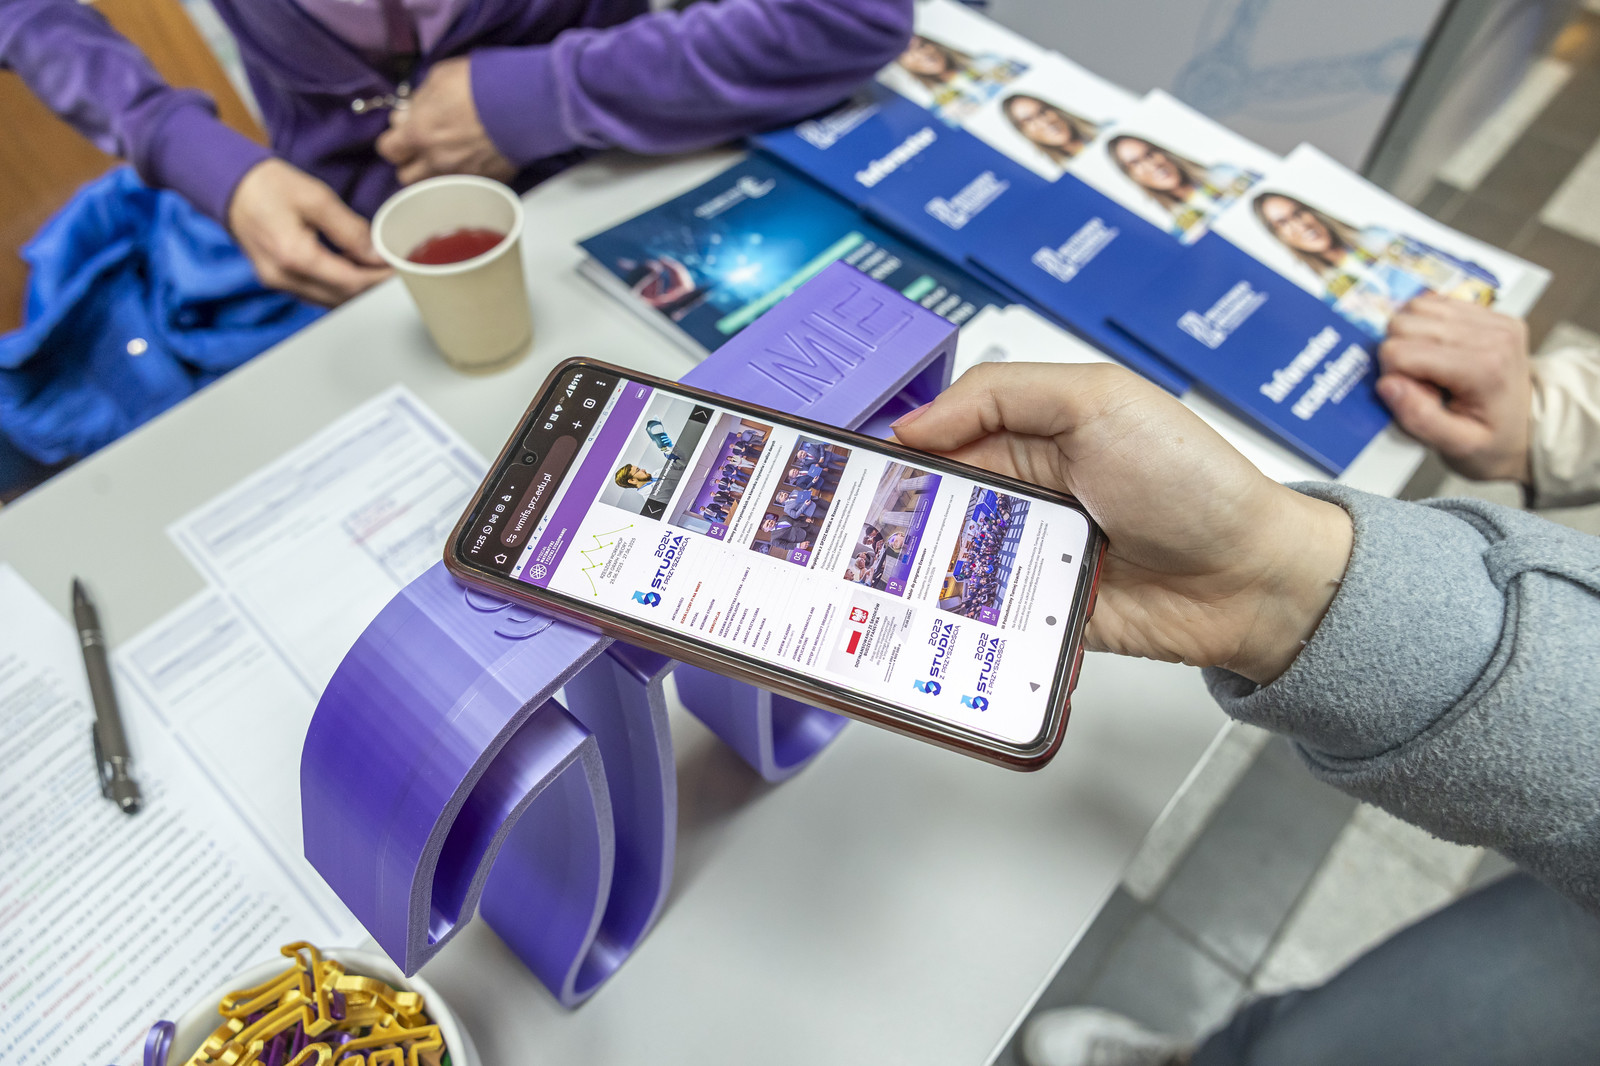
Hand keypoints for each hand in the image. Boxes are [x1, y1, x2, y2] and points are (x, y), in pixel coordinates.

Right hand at [228, 158, 390, 305]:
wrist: (229, 185)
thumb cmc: (268, 185)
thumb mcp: (316, 198)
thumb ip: (349, 229)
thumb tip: (376, 255)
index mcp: (294, 256)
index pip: (351, 283)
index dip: (380, 280)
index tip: (401, 272)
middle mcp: (283, 278)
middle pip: (341, 298)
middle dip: (372, 288)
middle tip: (396, 273)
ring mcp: (277, 283)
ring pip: (329, 300)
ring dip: (356, 290)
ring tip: (378, 271)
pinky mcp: (277, 280)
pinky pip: (315, 293)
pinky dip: (338, 287)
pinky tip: (353, 270)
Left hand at [376, 56, 515, 184]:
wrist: (522, 103)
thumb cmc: (477, 83)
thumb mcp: (438, 78)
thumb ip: (418, 100)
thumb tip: (408, 114)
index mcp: (418, 134)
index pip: (388, 150)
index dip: (394, 141)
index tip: (404, 132)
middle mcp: (435, 162)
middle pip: (406, 177)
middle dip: (411, 163)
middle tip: (424, 147)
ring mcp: (461, 177)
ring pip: (433, 187)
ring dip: (435, 174)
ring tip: (448, 157)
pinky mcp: (486, 182)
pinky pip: (466, 185)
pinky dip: (465, 176)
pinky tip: (474, 160)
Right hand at [892, 363, 1352, 684]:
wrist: (1249, 579)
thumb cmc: (1190, 481)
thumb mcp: (1098, 401)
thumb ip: (1000, 395)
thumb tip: (914, 423)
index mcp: (1028, 435)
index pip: (939, 437)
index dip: (896, 451)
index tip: (852, 467)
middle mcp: (1021, 495)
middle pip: (931, 505)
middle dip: (892, 516)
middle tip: (849, 529)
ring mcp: (1027, 557)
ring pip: (945, 565)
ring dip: (915, 571)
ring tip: (870, 577)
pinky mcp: (1034, 616)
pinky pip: (980, 618)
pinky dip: (953, 620)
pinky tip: (920, 619)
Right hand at [1376, 294, 1532, 483]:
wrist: (1530, 431)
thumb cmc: (1492, 445)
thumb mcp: (1456, 448)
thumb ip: (1420, 419)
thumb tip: (1387, 384)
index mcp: (1483, 367)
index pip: (1401, 352)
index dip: (1394, 377)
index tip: (1416, 397)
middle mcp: (1490, 334)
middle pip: (1405, 323)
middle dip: (1401, 355)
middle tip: (1422, 384)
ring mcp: (1493, 318)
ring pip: (1416, 306)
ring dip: (1412, 337)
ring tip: (1431, 367)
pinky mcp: (1490, 312)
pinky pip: (1435, 302)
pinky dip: (1426, 326)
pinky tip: (1439, 351)